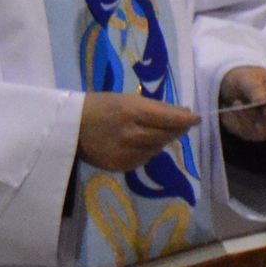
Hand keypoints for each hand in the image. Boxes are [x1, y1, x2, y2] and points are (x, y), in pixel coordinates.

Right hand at [77, 94, 199, 173]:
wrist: (68, 127)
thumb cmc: (98, 106)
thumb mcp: (126, 99)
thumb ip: (155, 107)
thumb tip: (184, 113)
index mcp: (132, 112)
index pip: (170, 118)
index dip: (187, 119)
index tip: (197, 118)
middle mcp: (132, 134)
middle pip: (167, 135)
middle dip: (176, 129)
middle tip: (180, 124)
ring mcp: (127, 153)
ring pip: (158, 148)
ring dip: (161, 140)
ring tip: (154, 132)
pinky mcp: (121, 166)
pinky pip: (145, 159)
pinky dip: (148, 151)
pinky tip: (139, 143)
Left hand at [218, 67, 265, 141]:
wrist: (228, 91)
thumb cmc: (244, 80)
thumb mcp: (246, 79)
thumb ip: (255, 89)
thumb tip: (262, 102)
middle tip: (265, 110)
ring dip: (260, 120)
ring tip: (240, 107)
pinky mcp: (259, 133)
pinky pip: (255, 134)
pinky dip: (242, 124)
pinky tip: (232, 112)